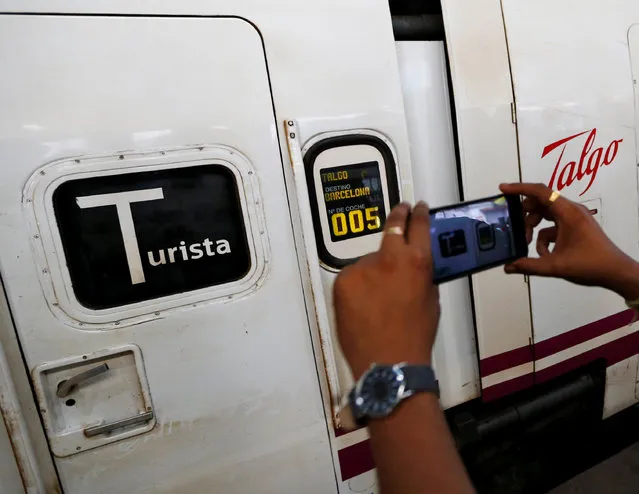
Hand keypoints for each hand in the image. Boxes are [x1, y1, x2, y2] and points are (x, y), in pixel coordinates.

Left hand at [333, 202, 439, 379]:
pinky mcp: (343, 281)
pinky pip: (352, 278)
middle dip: (397, 217)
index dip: (417, 213)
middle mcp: (389, 259)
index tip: (416, 207)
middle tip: (400, 212)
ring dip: (372, 271)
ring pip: (368, 261)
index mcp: (417, 262)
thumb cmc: (415, 335)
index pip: (418, 226)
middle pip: (391, 227)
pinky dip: (357, 287)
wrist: (389, 362)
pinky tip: (363, 307)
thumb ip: (421, 276)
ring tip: (376, 299)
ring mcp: (362, 268)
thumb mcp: (430, 300)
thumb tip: (414, 266)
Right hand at [500, 182, 638, 299]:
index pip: (541, 192)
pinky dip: (545, 237)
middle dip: (526, 215)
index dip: (520, 188)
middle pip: (541, 202)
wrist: (615, 272)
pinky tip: (545, 253)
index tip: (503, 189)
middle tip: (516, 228)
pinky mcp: (575, 227)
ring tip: (528, 242)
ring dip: (534, 227)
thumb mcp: (555, 266)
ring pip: (546, 214)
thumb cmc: (591, 265)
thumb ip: (528, 266)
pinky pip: (553, 226)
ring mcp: (574, 218)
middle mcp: (571, 211)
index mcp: (568, 213)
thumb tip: (508, 266)